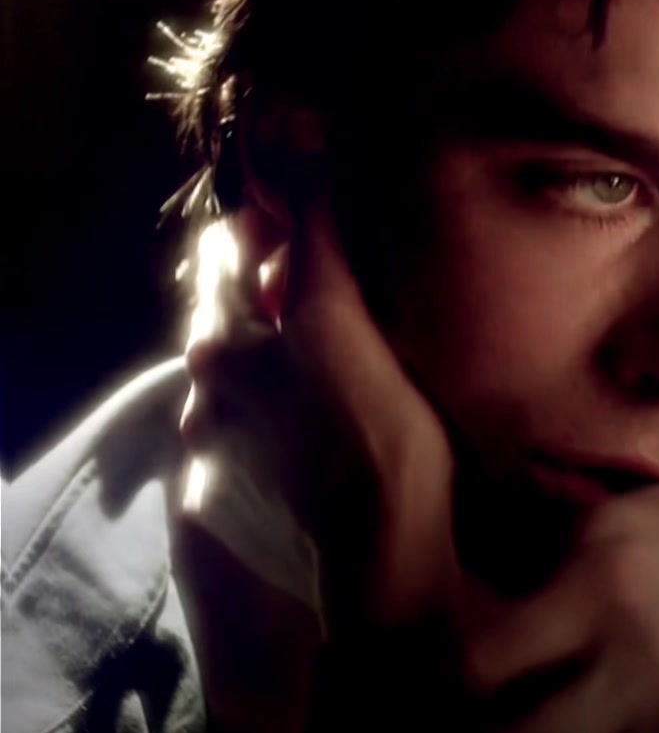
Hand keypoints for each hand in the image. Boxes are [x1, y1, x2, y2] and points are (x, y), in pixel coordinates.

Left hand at [180, 201, 461, 631]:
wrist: (383, 575)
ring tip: (323, 379)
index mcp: (225, 346)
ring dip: (266, 368)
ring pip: (229, 385)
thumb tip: (304, 157)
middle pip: (222, 321)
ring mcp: (209, 458)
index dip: (260, 229)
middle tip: (324, 304)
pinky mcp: (222, 507)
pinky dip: (265, 429)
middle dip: (265, 302)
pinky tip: (311, 442)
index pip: (221, 255)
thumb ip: (318, 248)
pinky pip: (238, 444)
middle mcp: (200, 397)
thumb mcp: (351, 331)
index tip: (304, 230)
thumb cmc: (382, 444)